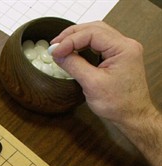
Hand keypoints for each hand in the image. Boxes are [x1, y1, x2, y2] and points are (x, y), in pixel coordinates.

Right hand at [51, 22, 161, 165]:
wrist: (132, 115)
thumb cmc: (118, 103)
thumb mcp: (91, 84)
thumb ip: (74, 65)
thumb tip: (58, 54)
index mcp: (123, 48)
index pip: (92, 33)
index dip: (70, 40)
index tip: (55, 51)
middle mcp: (125, 44)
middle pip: (95, 29)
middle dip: (72, 35)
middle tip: (54, 45)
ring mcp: (122, 50)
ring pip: (96, 34)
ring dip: (77, 38)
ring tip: (60, 47)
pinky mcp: (118, 56)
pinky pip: (99, 44)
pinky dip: (83, 45)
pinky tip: (73, 51)